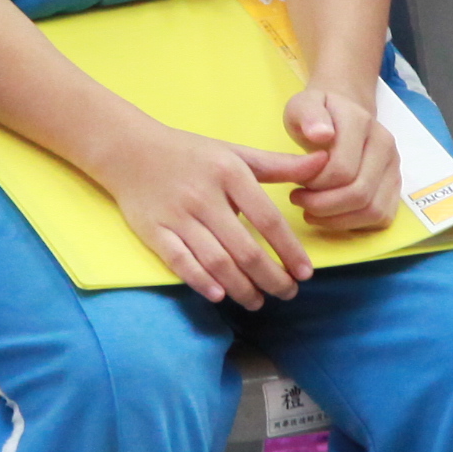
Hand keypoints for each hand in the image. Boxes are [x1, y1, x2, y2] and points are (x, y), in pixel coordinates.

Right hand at [94, 118, 325, 306]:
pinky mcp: (154, 231)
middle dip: (271, 277)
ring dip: (242, 287)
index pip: (268, 219)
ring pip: (216, 261)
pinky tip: (220, 296)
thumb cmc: (190, 154)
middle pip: (245, 249)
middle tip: (287, 293)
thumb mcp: (235, 152)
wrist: (129, 150)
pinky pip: (180, 262)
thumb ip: (280, 165)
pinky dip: (201, 281)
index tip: (306, 272)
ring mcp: (178, 216)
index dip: (289, 249)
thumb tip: (323, 164)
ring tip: (258, 301)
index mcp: (229, 174)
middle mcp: (204, 196)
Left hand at [280, 83, 402, 237]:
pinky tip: (330, 215)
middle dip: (322, 205)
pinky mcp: (395, 187)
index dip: (314, 183)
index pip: (341, 169)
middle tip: (299, 199)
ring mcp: (394, 167)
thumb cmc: (317, 115)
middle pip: (359, 193)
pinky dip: (353, 224)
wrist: (343, 112)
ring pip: (372, 210)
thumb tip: (321, 134)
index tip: (295, 181)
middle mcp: (385, 145)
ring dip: (337, 218)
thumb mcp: (302, 104)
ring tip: (311, 210)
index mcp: (362, 123)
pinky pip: (381, 217)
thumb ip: (308, 114)